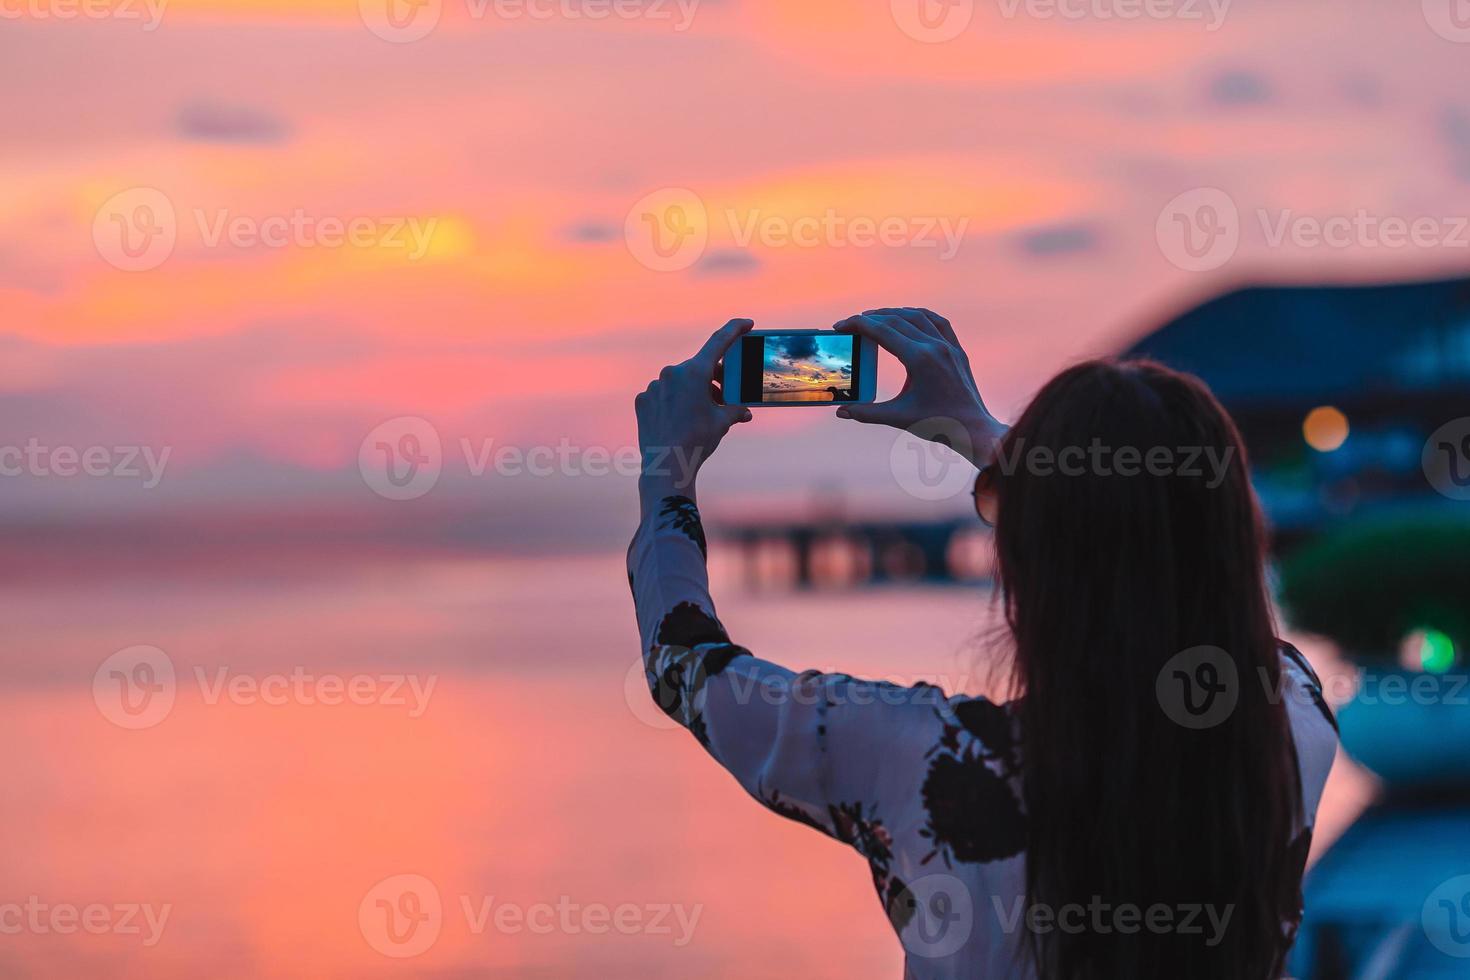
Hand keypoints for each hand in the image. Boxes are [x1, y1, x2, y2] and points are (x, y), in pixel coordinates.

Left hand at [635, 318, 754, 504]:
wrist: (666, 465)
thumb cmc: (698, 441)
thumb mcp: (722, 422)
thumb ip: (734, 410)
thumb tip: (744, 412)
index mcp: (695, 372)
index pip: (718, 341)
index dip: (734, 329)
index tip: (746, 323)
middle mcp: (672, 373)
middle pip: (699, 367)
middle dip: (714, 378)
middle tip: (724, 394)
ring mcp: (655, 386)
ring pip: (680, 382)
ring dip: (692, 391)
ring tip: (701, 413)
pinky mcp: (643, 399)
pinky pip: (663, 395)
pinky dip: (674, 402)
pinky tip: (680, 420)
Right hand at [833, 307, 1003, 466]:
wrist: (974, 429)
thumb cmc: (938, 425)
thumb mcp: (898, 418)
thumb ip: (867, 413)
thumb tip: (841, 412)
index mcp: (919, 359)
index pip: (882, 331)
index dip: (857, 325)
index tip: (840, 326)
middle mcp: (934, 347)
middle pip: (896, 320)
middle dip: (870, 319)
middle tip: (851, 325)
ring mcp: (948, 346)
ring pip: (917, 316)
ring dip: (893, 313)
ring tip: (875, 318)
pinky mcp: (957, 351)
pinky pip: (938, 322)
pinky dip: (919, 316)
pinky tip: (909, 317)